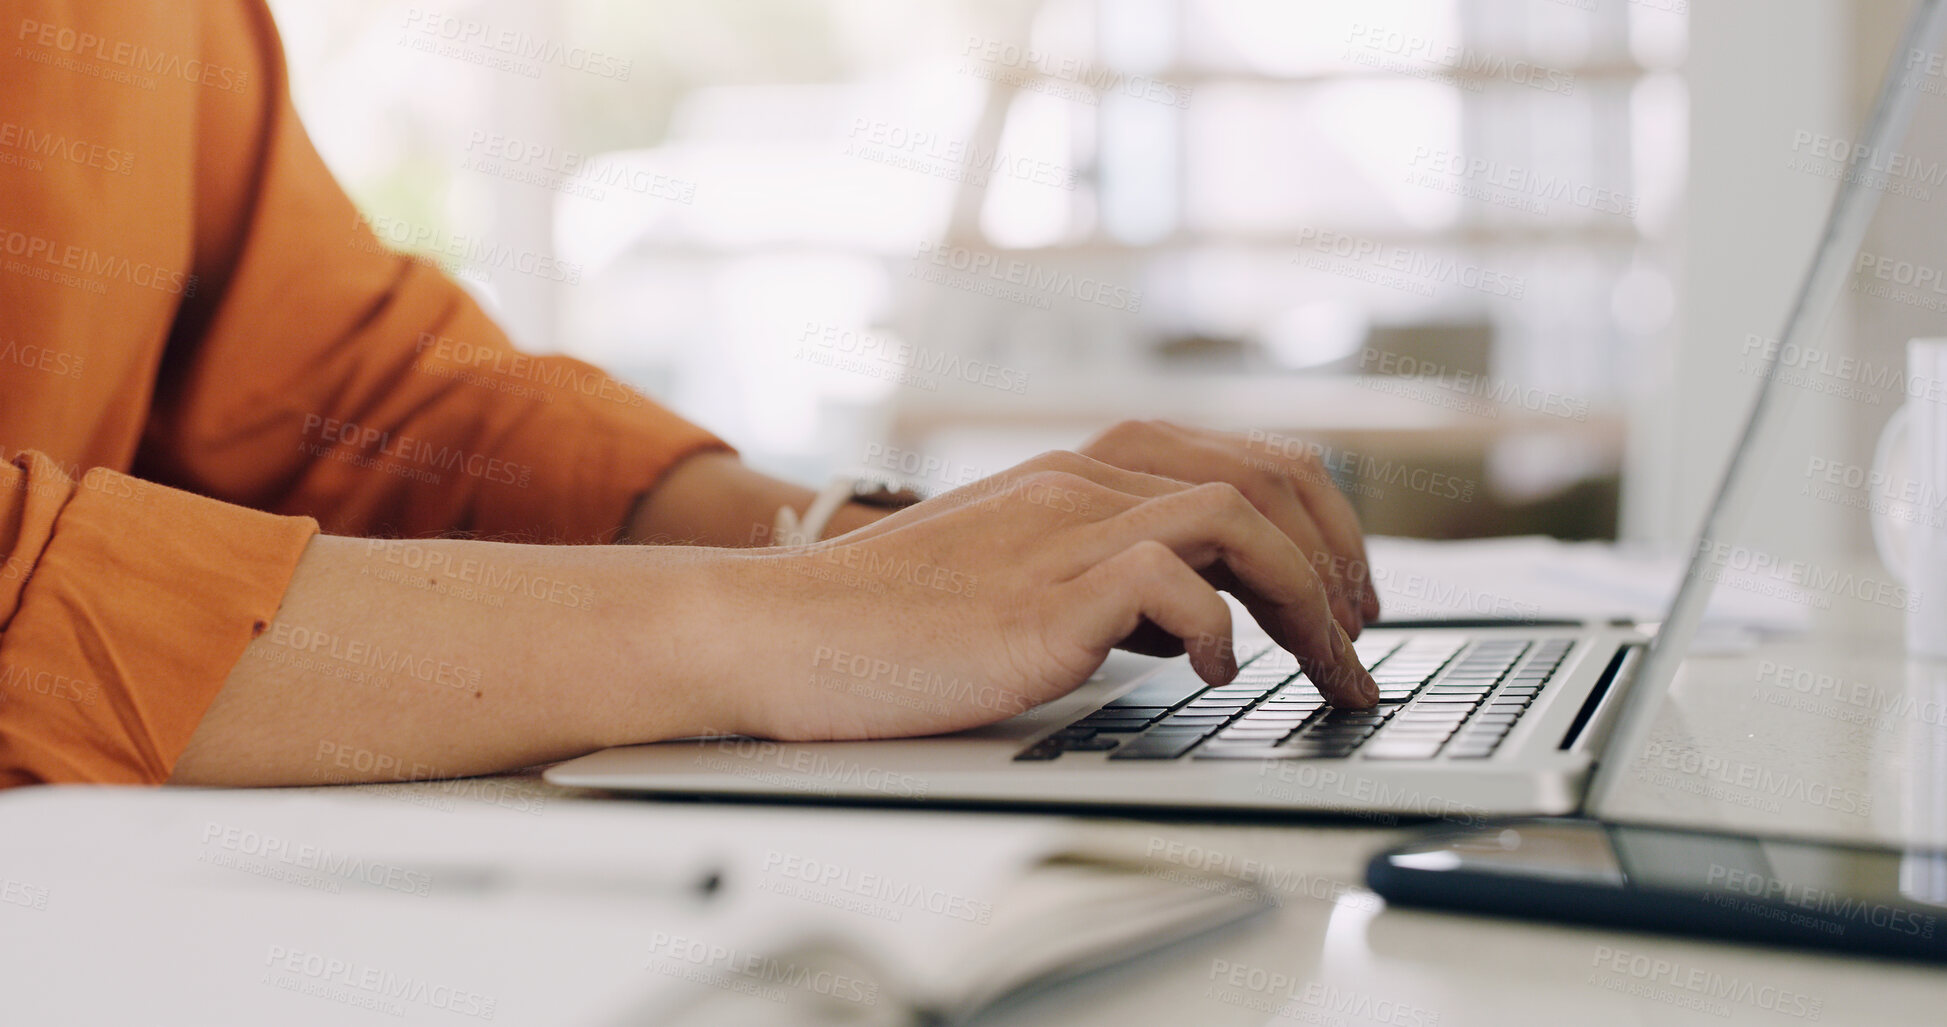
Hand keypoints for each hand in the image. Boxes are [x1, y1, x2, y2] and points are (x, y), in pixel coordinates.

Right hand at [719, 451, 1379, 741]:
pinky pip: (1168, 581)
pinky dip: (1214, 627)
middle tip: (1359, 635)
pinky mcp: (1038, 596)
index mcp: (1076, 471)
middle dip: (1338, 559)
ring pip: (1235, 515)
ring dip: (1306, 596)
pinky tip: (1213, 675)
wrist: (778, 631)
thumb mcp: (1014, 579)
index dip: (1319, 522)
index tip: (1345, 594)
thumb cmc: (885, 620)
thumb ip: (1101, 580)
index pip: (1242, 459)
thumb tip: (1188, 620)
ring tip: (1326, 664)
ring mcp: (1059, 532)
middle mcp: (1079, 482)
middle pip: (1263, 476)